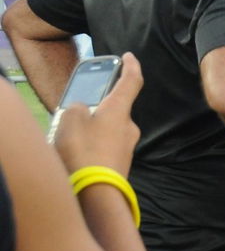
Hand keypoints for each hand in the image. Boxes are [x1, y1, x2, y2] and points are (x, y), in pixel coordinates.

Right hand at [51, 52, 142, 176]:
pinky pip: (104, 148)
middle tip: (74, 112)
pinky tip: (74, 156)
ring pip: (106, 130)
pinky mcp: (120, 164)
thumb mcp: (69, 119)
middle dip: (96, 108)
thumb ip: (77, 108)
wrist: (95, 194)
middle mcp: (129, 127)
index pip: (132, 81)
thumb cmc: (83, 151)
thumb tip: (84, 111)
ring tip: (66, 139)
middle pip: (113, 110)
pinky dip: (91, 147)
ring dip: (90, 130)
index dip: (131, 66)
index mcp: (120, 111)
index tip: (129, 56)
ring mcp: (126, 148)